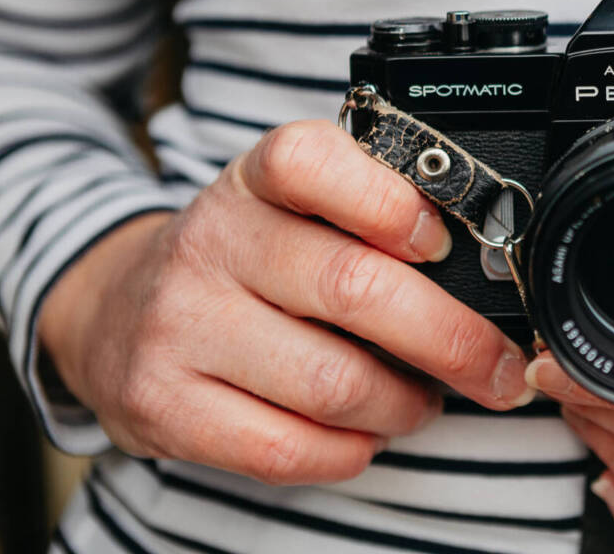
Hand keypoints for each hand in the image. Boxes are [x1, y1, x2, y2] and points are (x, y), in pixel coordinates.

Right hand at [38, 120, 534, 484]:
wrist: (115, 311)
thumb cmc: (246, 257)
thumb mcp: (295, 205)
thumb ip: (376, 211)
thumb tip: (489, 259)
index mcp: (254, 179)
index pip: (313, 163)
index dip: (391, 203)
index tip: (445, 243)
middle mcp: (212, 242)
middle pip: (354, 287)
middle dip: (452, 339)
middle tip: (498, 366)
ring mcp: (180, 325)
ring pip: (332, 382)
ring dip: (405, 404)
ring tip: (423, 400)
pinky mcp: (164, 404)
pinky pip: (285, 448)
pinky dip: (349, 450)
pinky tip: (366, 434)